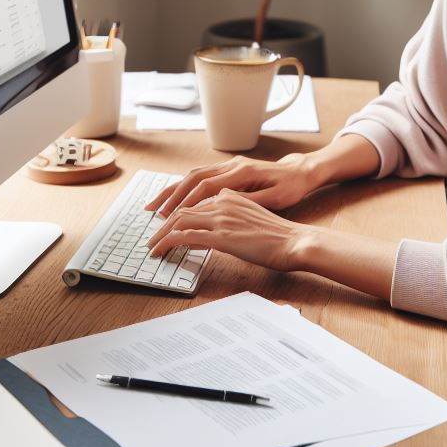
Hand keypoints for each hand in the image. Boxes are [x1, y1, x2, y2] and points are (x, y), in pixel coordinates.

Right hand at [144, 154, 315, 216]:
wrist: (302, 172)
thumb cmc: (291, 187)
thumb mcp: (275, 200)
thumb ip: (248, 202)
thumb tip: (222, 207)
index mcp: (242, 172)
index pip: (205, 187)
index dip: (185, 202)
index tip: (169, 217)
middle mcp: (232, 165)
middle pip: (193, 177)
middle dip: (170, 195)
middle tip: (152, 212)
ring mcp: (230, 165)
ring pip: (194, 175)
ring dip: (174, 190)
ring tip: (156, 206)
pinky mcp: (231, 170)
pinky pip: (202, 177)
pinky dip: (185, 187)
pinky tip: (175, 199)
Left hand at [147, 190, 309, 272]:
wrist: (294, 241)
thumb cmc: (278, 236)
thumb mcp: (250, 220)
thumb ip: (228, 221)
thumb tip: (206, 234)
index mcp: (230, 195)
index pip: (195, 202)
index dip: (177, 213)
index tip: (166, 225)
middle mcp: (223, 201)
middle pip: (182, 209)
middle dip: (163, 224)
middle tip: (152, 238)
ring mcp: (221, 217)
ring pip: (179, 221)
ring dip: (161, 234)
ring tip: (153, 247)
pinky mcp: (221, 235)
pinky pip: (185, 236)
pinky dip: (169, 243)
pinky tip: (162, 251)